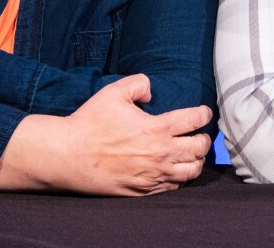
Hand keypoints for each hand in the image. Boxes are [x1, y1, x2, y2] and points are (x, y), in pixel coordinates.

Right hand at [0, 74, 212, 194]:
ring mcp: (154, 175)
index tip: (203, 113)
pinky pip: (173, 187)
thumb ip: (139, 83)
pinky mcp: (144, 190)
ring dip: (196, 161)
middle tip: (200, 134)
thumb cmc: (90, 123)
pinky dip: (180, 178)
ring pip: (191, 171)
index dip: (204, 114)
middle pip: (199, 148)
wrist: (69, 156)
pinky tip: (175, 170)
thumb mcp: (114, 92)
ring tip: (192, 154)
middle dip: (204, 139)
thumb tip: (151, 91)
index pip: (195, 121)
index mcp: (157, 128)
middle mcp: (161, 153)